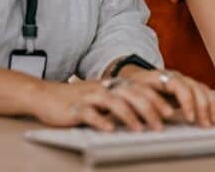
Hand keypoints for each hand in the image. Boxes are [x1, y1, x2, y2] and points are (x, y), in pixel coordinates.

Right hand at [29, 73, 214, 131]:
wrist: (43, 95)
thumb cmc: (75, 101)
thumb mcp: (100, 99)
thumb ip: (120, 103)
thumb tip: (146, 116)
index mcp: (111, 85)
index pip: (139, 89)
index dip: (156, 99)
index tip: (171, 112)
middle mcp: (102, 88)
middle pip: (130, 94)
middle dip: (149, 109)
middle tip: (162, 125)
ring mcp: (88, 97)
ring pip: (113, 102)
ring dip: (129, 116)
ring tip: (140, 129)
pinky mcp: (74, 108)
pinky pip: (89, 113)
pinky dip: (100, 121)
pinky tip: (109, 130)